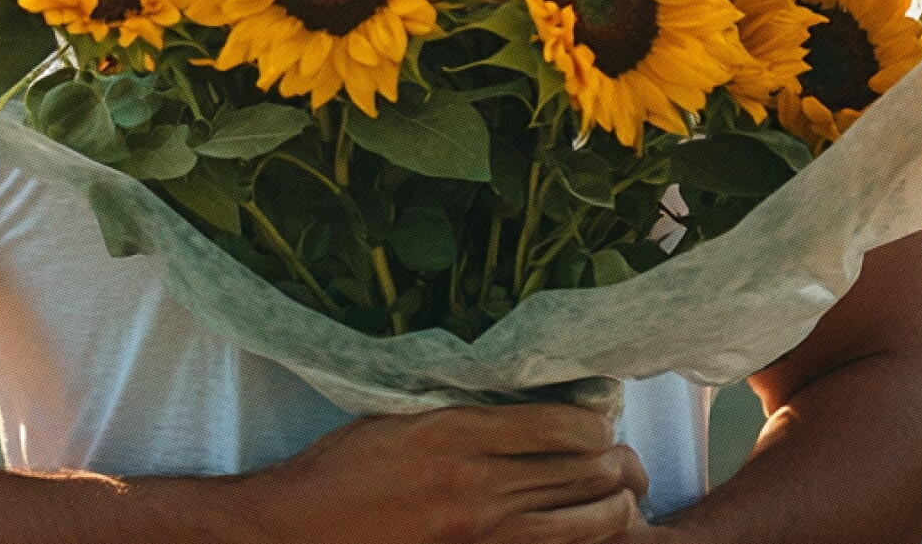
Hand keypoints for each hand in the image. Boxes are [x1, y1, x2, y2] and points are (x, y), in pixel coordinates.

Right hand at [224, 402, 652, 543]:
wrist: (302, 528)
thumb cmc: (343, 466)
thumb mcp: (397, 414)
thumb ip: (460, 405)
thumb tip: (523, 392)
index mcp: (455, 430)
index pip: (563, 423)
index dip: (597, 421)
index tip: (597, 418)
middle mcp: (477, 481)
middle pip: (589, 471)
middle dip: (619, 461)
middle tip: (619, 456)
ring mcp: (484, 531)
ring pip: (591, 521)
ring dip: (617, 505)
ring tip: (617, 494)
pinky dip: (586, 538)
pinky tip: (585, 527)